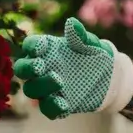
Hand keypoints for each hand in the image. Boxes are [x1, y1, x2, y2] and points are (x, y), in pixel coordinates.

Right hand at [13, 18, 132, 118]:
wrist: (110, 77)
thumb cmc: (95, 54)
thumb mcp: (91, 44)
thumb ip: (81, 36)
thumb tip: (72, 23)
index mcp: (47, 49)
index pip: (30, 45)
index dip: (32, 46)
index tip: (42, 46)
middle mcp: (42, 68)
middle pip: (22, 69)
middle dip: (27, 68)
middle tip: (40, 66)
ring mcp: (47, 87)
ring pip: (31, 89)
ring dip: (41, 86)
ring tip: (60, 81)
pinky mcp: (56, 104)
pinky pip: (47, 109)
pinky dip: (53, 107)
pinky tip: (65, 104)